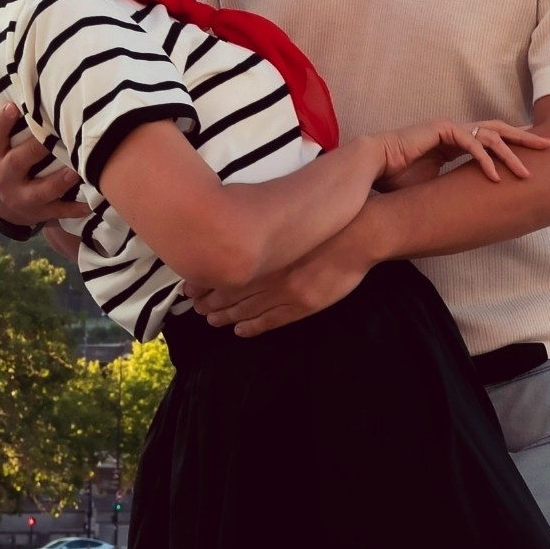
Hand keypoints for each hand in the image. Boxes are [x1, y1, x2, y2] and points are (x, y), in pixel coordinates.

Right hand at [0, 100, 86, 240]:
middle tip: (54, 136)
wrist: (2, 208)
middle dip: (35, 150)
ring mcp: (23, 197)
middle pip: (18, 162)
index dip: (1, 123)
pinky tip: (92, 203)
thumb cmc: (2, 162)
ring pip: (41, 191)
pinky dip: (76, 208)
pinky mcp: (40, 212)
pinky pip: (59, 212)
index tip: (12, 107)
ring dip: (59, 181)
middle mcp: (5, 176)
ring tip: (76, 171)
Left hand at [187, 224, 376, 338]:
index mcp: (263, 250)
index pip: (223, 270)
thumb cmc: (327, 219)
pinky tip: (239, 331)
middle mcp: (268, 273)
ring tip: (210, 319)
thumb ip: (265, 230)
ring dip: (225, 316)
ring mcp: (285, 292)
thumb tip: (242, 233)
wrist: (361, 233)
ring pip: (246, 309)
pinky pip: (271, 321)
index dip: (203, 281)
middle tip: (192, 306)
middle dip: (208, 300)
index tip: (189, 286)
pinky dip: (252, 327)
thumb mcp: (289, 217)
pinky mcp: (302, 305)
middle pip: (230, 292)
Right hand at [372, 120, 549, 191]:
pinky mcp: (441, 130)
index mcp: (455, 139)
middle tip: (548, 145)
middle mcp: (455, 130)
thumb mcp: (434, 184)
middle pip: (498, 129)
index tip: (533, 149)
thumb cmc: (397, 177)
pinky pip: (470, 144)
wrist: (372, 167)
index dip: (512, 142)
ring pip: (489, 135)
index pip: (490, 137)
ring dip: (511, 153)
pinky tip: (496, 176)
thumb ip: (453, 185)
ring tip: (527, 171)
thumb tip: (469, 203)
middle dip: (524, 137)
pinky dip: (485, 159)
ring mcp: (449, 127)